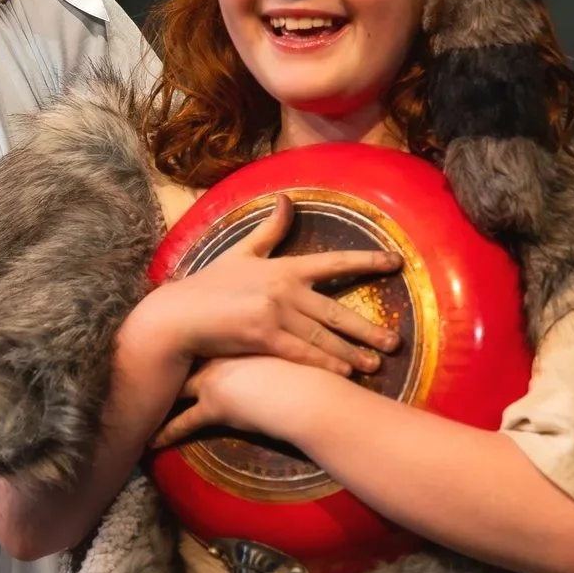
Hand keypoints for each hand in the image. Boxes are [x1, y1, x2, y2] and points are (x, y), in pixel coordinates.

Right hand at [143, 195, 401, 375]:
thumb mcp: (239, 253)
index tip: (395, 261)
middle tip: (395, 341)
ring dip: (352, 352)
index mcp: (283, 267)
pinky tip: (344, 374)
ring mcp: (276, 314)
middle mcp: (285, 289)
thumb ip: (268, 230)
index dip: (367, 261)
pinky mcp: (264, 338)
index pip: (334, 261)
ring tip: (375, 363)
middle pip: (337, 311)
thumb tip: (286, 199)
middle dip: (368, 328)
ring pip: (324, 337)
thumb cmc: (207, 287)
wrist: (178, 317)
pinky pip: (303, 354)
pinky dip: (326, 364)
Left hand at [154, 354, 333, 450]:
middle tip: (140, 368)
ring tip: (139, 401)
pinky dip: (165, 433)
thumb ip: (275, 353)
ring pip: (177, 390)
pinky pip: (182, 423)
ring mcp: (213, 380)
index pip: (201, 340)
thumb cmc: (311, 373)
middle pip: (181, 361)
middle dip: (162, 365)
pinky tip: (150, 442)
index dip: (185, 344)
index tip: (168, 344)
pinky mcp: (214, 408)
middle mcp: (219, 356)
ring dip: (158, 397)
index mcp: (236, 340)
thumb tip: (275, 357)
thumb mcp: (289, 353)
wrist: (311, 393)